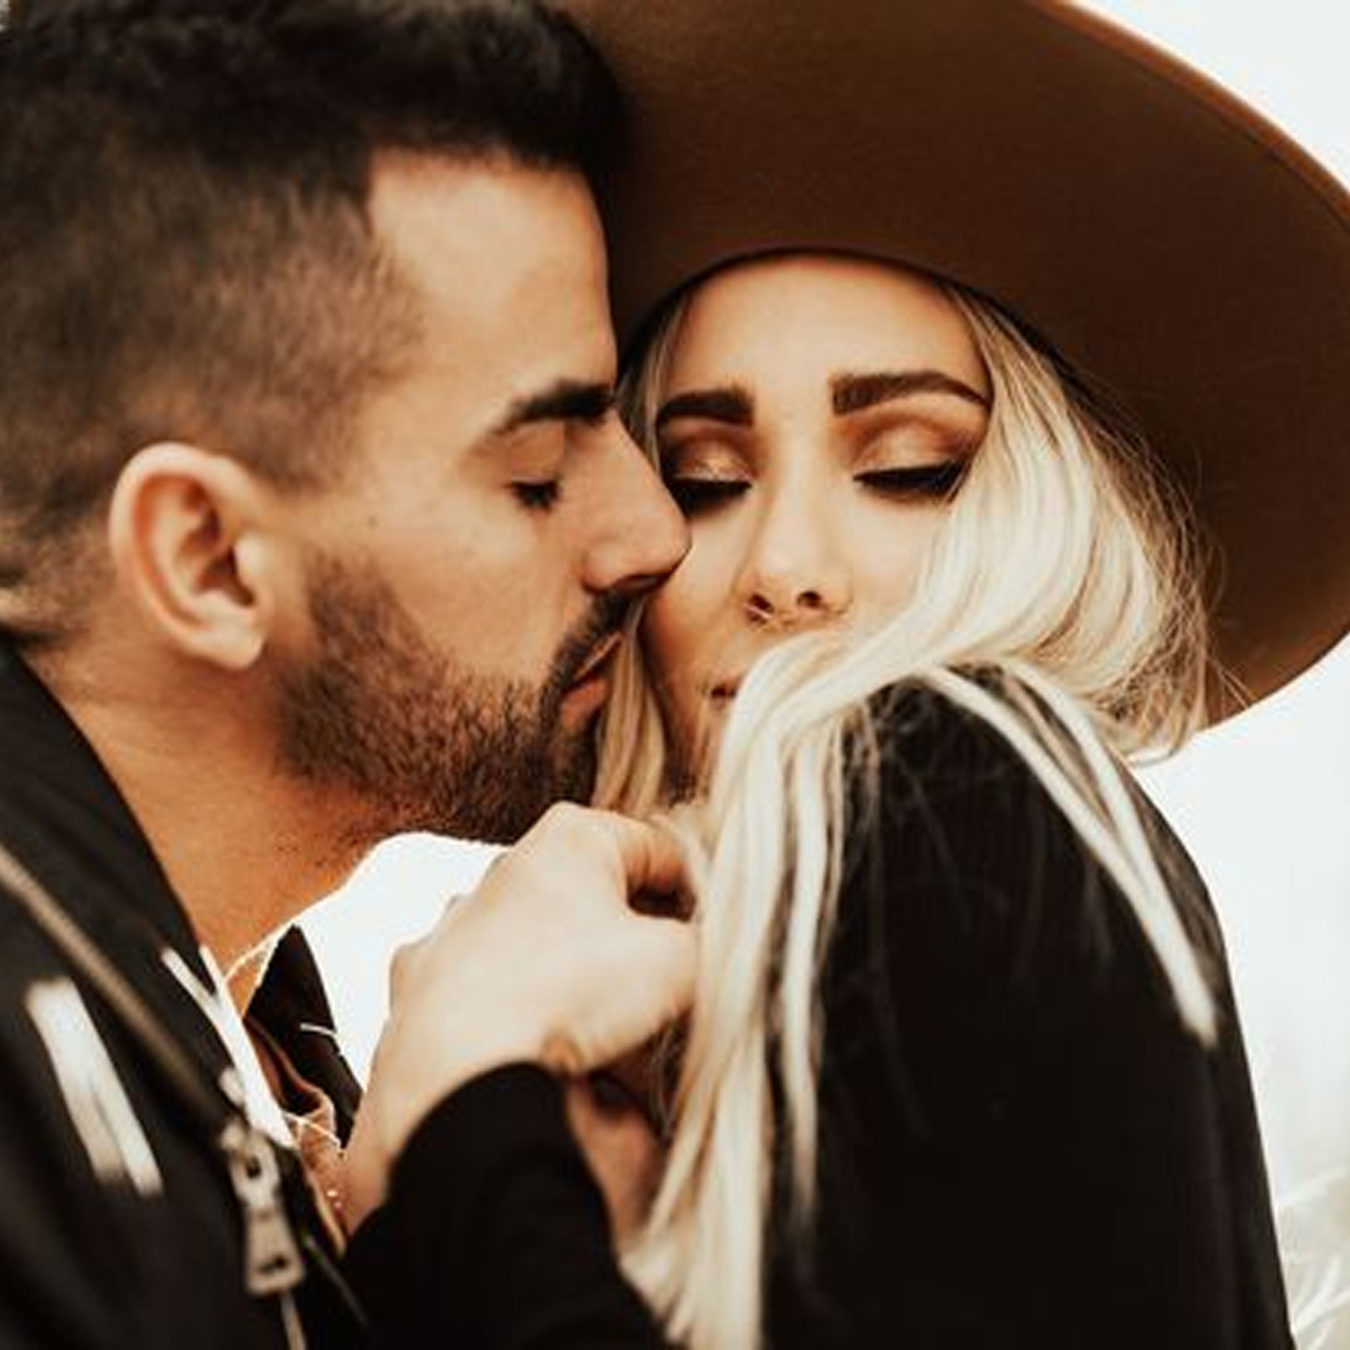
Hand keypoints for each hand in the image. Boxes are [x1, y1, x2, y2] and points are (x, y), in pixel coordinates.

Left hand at [342, 804, 694, 1227]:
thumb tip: (725, 960)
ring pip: (542, 944)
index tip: (720, 936)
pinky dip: (522, 1015)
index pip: (661, 849)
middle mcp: (505, 870)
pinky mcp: (422, 984)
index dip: (700, 893)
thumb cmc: (568, 994)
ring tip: (613, 1034)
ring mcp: (455, 926)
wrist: (455, 1070)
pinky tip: (546, 1055)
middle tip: (672, 987)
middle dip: (639, 940)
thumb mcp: (677, 965)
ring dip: (580, 979)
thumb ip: (713, 950)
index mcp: (571, 840)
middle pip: (598, 897)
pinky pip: (491, 992)